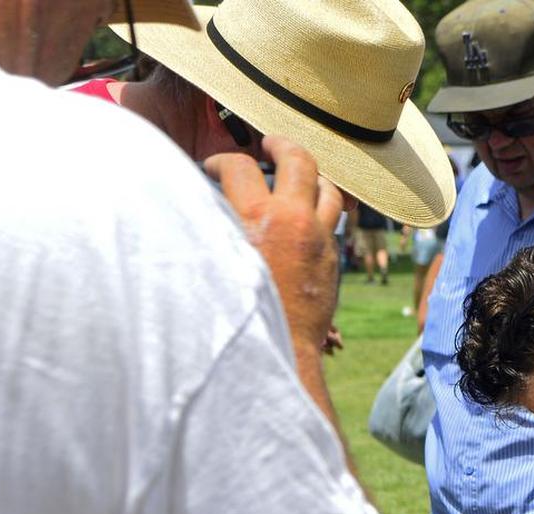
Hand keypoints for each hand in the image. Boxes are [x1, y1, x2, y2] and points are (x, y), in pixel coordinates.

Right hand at [204, 136, 344, 352]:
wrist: (281, 351)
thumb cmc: (237, 313)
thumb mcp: (212, 266)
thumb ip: (210, 229)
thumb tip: (199, 207)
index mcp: (256, 218)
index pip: (238, 166)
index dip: (221, 161)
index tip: (213, 169)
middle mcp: (294, 221)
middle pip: (299, 160)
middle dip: (282, 144)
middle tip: (270, 143)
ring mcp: (320, 240)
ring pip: (329, 190)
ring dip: (313, 177)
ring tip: (300, 176)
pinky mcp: (333, 260)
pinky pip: (332, 223)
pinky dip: (321, 212)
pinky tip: (306, 218)